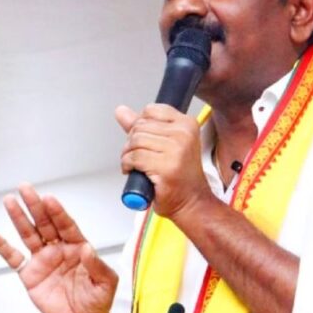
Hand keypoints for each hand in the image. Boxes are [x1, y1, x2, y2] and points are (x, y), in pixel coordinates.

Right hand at [0, 183, 117, 312]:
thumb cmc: (96, 301)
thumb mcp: (106, 284)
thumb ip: (98, 266)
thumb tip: (88, 250)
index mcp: (77, 247)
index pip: (66, 225)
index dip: (57, 212)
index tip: (49, 199)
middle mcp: (58, 249)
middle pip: (44, 223)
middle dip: (35, 205)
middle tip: (26, 189)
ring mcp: (42, 259)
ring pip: (28, 234)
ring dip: (19, 218)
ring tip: (9, 202)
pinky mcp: (29, 273)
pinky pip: (13, 258)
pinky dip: (2, 246)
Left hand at [116, 104, 210, 218]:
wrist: (191, 202)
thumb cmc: (178, 175)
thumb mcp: (163, 144)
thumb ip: (142, 126)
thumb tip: (121, 111)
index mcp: (187, 123)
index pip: (150, 111)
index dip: (140, 126)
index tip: (144, 141)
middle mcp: (184, 134)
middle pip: (140, 126)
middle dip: (131, 142)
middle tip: (137, 157)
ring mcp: (176, 149)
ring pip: (135, 141)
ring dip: (127, 155)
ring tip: (136, 165)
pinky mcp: (166, 166)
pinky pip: (134, 157)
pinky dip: (127, 165)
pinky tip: (134, 171)